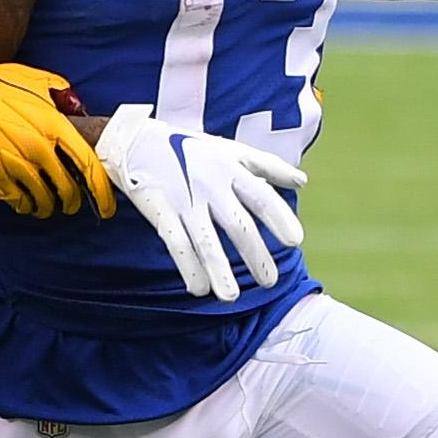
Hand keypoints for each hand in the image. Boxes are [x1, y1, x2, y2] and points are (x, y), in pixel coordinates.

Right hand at [0, 63, 114, 218]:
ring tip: (46, 204)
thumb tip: (77, 106)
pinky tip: (24, 201)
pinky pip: (18, 202)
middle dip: (72, 202)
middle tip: (70, 204)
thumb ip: (61, 93)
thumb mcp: (33, 80)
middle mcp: (38, 149)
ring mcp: (16, 166)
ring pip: (43, 201)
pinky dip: (24, 205)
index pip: (88, 166)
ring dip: (48, 206)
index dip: (102, 192)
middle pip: (67, 190)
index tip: (107, 206)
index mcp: (53, 125)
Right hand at [95, 103, 306, 301]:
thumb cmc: (189, 147)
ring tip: (232, 298)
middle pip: (237, 224)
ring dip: (219, 270)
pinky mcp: (160, 210)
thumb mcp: (230, 149)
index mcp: (230, 168)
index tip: (295, 241)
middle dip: (255, 253)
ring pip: (205, 240)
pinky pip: (176, 243)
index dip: (279, 217)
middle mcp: (210, 183)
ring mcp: (184, 198)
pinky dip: (188, 266)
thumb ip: (268, 165)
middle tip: (270, 281)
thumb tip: (302, 181)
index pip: (260, 196)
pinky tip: (199, 289)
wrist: (134, 139)